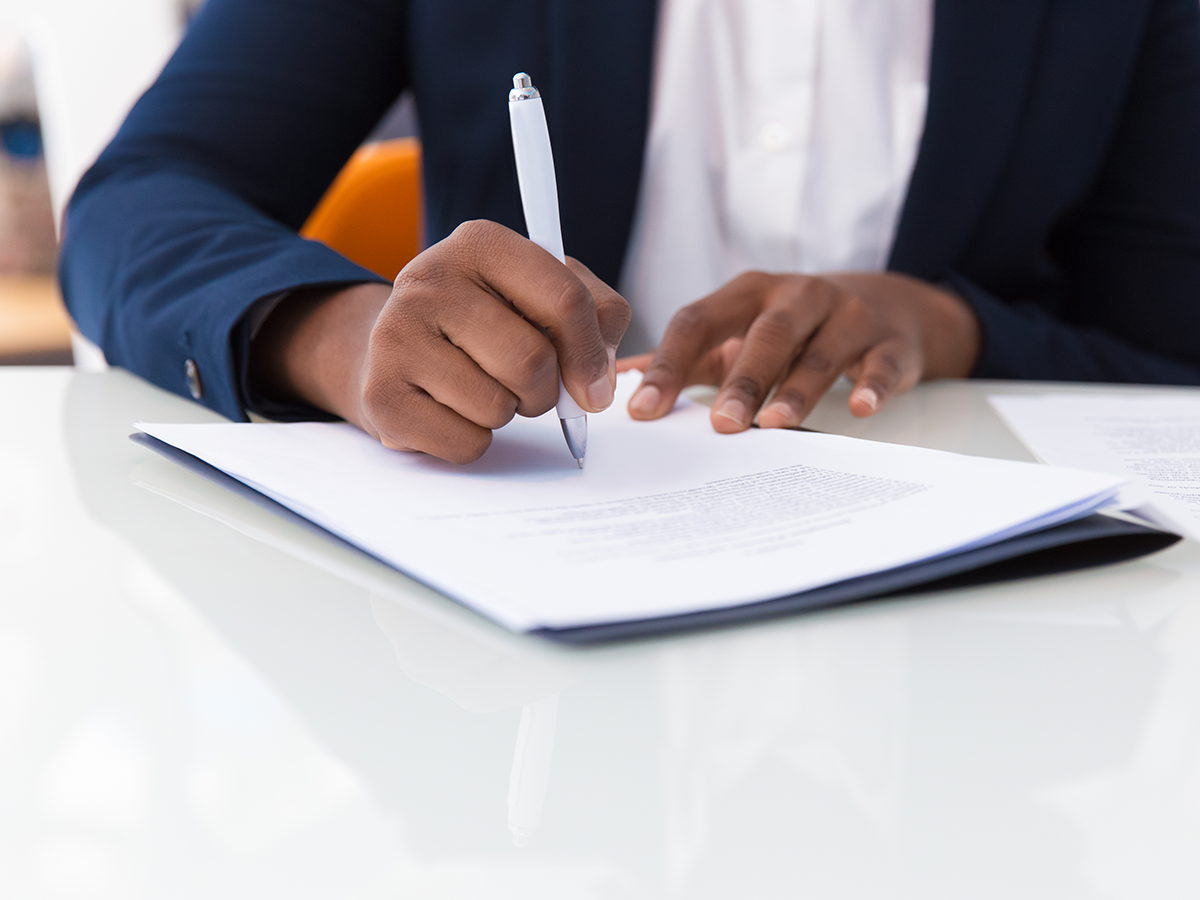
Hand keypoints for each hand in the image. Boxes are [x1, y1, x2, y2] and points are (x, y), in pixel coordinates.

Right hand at [250, 220, 629, 462]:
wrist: (401, 346)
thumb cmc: (487, 320)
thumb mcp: (547, 296)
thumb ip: (598, 319)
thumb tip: (597, 382)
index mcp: (481, 243)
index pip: (565, 300)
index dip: (591, 353)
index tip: (593, 387)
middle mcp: (430, 279)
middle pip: (531, 361)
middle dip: (545, 391)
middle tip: (526, 384)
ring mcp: (396, 334)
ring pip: (497, 407)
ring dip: (506, 413)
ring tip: (483, 388)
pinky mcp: (381, 393)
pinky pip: (465, 443)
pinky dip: (473, 440)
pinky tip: (454, 410)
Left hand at [620, 270, 979, 430]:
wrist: (889, 305)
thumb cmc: (794, 327)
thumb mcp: (738, 329)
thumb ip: (687, 357)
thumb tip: (619, 381)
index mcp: (748, 293)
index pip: (698, 321)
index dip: (669, 364)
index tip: (643, 411)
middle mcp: (798, 297)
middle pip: (767, 335)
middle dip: (743, 380)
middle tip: (721, 425)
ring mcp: (849, 316)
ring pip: (822, 352)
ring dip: (798, 388)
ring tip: (777, 425)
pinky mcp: (891, 343)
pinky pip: (883, 364)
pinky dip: (873, 385)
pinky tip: (859, 409)